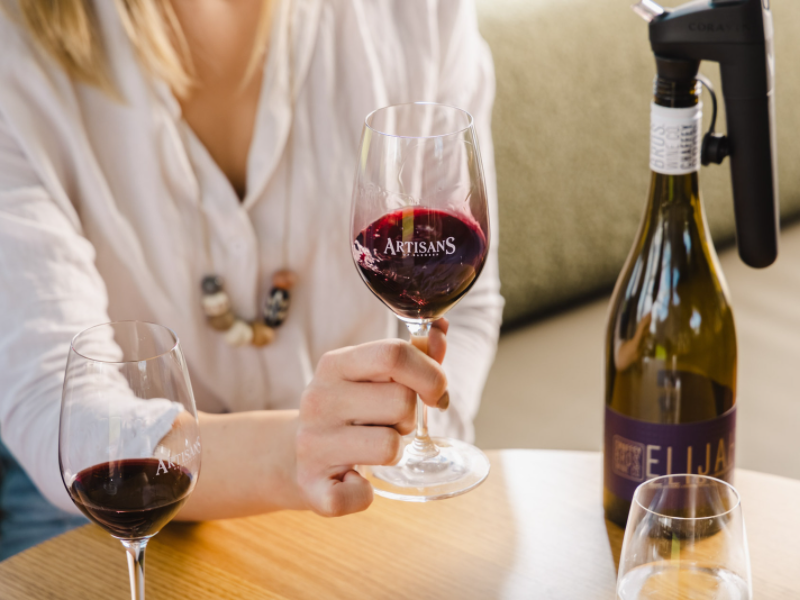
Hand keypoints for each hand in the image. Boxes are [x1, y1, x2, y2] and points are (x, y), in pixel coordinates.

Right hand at [295, 319, 448, 516]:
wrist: (292, 455)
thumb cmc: (349, 411)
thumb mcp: (372, 377)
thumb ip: (413, 356)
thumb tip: (442, 332)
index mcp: (334, 365)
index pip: (393, 354)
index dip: (430, 373)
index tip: (435, 392)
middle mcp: (318, 400)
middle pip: (402, 401)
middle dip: (410, 416)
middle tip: (390, 423)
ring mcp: (312, 444)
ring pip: (390, 446)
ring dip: (395, 450)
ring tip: (372, 446)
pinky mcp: (312, 487)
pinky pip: (359, 496)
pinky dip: (364, 494)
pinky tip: (353, 480)